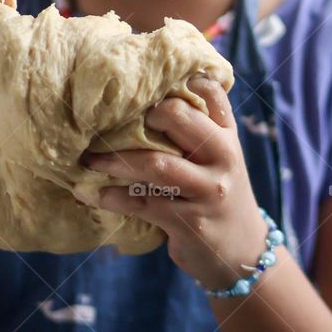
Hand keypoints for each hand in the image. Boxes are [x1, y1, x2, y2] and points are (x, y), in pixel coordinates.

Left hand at [80, 75, 268, 289]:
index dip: (176, 80)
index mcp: (227, 134)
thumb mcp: (218, 157)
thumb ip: (195, 129)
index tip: (143, 83)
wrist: (242, 251)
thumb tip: (144, 99)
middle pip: (179, 116)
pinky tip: (94, 194)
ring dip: (115, 160)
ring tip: (89, 160)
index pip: (209, 92)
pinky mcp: (191, 222)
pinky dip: (114, 197)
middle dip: (141, 115)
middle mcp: (223, 156)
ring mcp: (209, 190)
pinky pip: (144, 203)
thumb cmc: (216, 193)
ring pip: (156, 163)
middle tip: (112, 122)